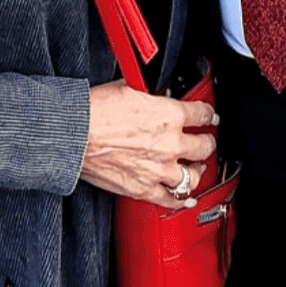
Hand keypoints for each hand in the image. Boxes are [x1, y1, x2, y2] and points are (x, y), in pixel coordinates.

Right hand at [79, 80, 216, 207]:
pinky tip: (186, 198)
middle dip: (208, 141)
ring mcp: (159, 169)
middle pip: (205, 146)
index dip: (209, 113)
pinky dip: (182, 200)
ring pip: (193, 175)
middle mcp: (170, 143)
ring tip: (197, 167)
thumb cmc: (97, 110)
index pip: (202, 113)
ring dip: (198, 170)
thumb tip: (155, 90)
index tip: (209, 116)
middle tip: (206, 140)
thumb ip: (150, 92)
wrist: (76, 134)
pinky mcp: (144, 189)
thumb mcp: (130, 87)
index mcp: (169, 114)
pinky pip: (171, 199)